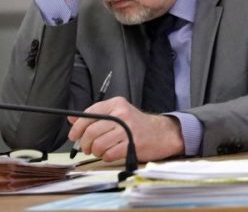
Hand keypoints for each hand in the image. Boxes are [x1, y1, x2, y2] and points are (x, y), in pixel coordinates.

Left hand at [67, 97, 184, 161]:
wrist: (162, 133)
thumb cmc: (137, 125)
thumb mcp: (118, 113)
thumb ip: (95, 116)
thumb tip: (72, 119)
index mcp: (116, 104)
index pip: (89, 114)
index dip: (77, 128)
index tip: (74, 136)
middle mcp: (122, 114)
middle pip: (91, 132)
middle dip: (85, 144)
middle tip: (87, 148)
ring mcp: (128, 129)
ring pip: (98, 145)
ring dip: (96, 151)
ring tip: (102, 150)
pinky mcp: (132, 144)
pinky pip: (109, 154)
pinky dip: (107, 156)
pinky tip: (113, 153)